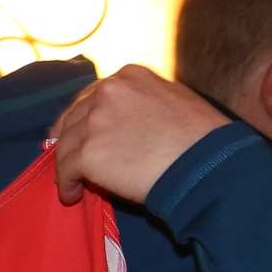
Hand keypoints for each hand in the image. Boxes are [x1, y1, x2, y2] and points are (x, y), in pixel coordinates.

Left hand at [49, 64, 228, 205]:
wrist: (206, 164)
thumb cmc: (202, 138)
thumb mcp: (172, 100)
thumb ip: (141, 103)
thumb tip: (122, 119)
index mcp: (129, 76)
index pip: (92, 96)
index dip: (83, 117)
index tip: (79, 132)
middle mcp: (108, 92)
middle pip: (74, 118)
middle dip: (70, 139)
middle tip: (68, 158)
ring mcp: (95, 121)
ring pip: (67, 145)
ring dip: (67, 165)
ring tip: (73, 183)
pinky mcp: (88, 152)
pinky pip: (65, 171)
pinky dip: (67, 184)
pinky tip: (73, 194)